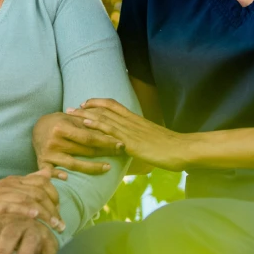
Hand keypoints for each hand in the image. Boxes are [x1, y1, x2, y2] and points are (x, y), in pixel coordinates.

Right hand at [0, 169, 63, 234]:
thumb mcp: (16, 194)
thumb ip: (32, 182)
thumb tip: (49, 172)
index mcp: (16, 180)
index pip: (41, 181)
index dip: (54, 192)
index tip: (61, 206)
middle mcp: (8, 184)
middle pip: (37, 192)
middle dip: (51, 207)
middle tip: (59, 223)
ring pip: (27, 199)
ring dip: (43, 212)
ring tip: (53, 224)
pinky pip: (10, 206)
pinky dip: (24, 210)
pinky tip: (35, 216)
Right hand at [33, 112, 122, 176]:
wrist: (37, 128)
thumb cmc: (59, 122)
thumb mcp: (70, 118)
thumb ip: (87, 124)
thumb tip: (110, 129)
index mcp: (62, 127)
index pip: (88, 137)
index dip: (106, 141)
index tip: (120, 143)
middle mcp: (55, 141)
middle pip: (84, 150)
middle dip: (104, 152)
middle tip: (120, 153)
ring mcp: (48, 154)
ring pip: (74, 164)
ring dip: (92, 167)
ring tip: (108, 167)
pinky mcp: (42, 163)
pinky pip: (51, 172)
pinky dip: (58, 176)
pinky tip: (69, 179)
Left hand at [68, 98, 188, 171]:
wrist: (183, 149)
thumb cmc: (171, 148)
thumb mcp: (153, 141)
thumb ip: (141, 140)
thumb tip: (132, 145)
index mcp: (137, 120)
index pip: (114, 105)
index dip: (98, 103)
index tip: (85, 103)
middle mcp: (132, 121)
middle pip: (105, 109)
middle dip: (86, 108)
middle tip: (70, 108)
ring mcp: (131, 130)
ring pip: (105, 118)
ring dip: (86, 115)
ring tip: (71, 113)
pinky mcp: (131, 141)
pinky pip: (111, 132)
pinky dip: (97, 126)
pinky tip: (86, 125)